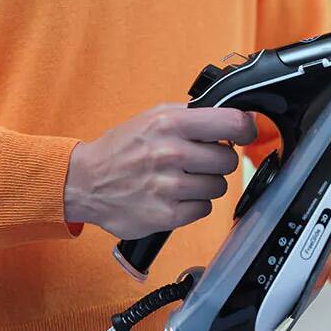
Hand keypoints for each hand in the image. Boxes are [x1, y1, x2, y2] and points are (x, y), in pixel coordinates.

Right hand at [64, 104, 257, 238]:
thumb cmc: (122, 149)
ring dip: (205, 184)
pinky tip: (174, 196)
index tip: (244, 133)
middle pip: (228, 160)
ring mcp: (169, 186)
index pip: (232, 123)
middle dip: (217, 160)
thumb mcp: (153, 117)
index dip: (245, 128)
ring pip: (218, 186)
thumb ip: (192, 116)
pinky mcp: (167, 215)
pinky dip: (193, 204)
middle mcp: (171, 153)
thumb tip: (235, 118)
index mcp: (170, 124)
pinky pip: (204, 208)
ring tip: (181, 179)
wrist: (85, 182)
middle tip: (198, 161)